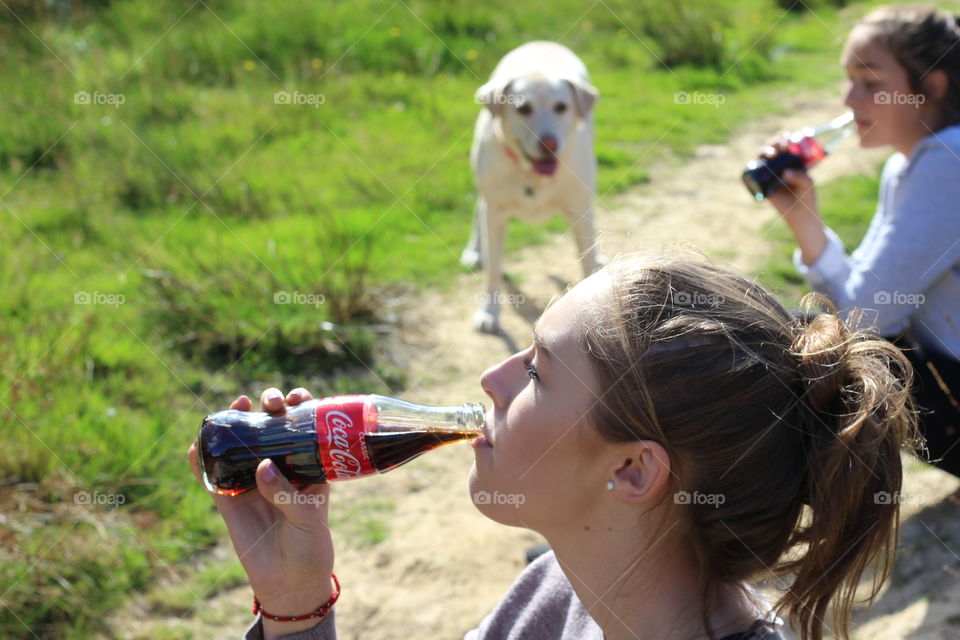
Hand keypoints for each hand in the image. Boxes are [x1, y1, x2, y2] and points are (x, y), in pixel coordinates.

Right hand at [188, 388, 334, 637]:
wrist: (291, 582)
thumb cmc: (310, 546)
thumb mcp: (309, 517)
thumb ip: (288, 492)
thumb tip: (262, 466)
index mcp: (306, 467)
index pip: (304, 429)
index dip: (301, 407)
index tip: (298, 397)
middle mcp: (278, 468)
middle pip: (271, 428)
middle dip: (270, 407)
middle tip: (270, 402)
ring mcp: (251, 482)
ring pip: (239, 445)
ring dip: (234, 423)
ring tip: (236, 405)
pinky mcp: (229, 501)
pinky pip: (212, 478)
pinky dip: (200, 462)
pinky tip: (194, 447)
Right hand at [757, 134, 827, 264]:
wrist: (799, 213)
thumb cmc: (806, 196)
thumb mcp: (807, 183)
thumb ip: (800, 177)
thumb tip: (785, 172)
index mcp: (791, 160)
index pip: (785, 145)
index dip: (783, 138)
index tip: (787, 137)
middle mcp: (778, 165)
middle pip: (771, 148)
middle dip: (773, 143)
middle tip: (780, 146)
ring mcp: (769, 174)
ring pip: (761, 158)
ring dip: (764, 151)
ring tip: (772, 155)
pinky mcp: (761, 184)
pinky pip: (753, 173)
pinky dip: (752, 166)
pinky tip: (756, 162)